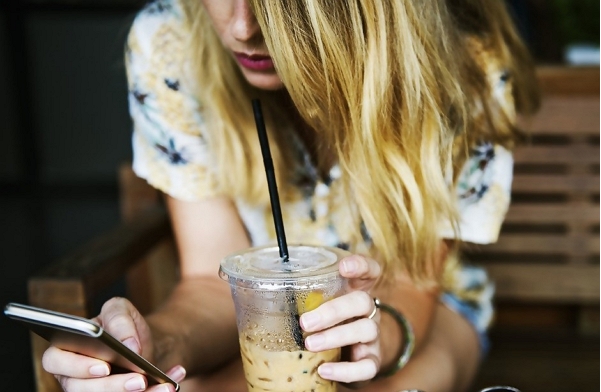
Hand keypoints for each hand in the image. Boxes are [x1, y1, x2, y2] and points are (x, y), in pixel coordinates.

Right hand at [41, 297, 185, 391]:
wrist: (143, 345)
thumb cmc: (124, 327)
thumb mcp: (121, 310)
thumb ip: (120, 319)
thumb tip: (128, 345)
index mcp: (66, 349)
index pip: (54, 361)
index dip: (76, 366)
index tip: (104, 367)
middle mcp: (73, 376)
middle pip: (80, 389)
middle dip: (112, 386)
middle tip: (139, 381)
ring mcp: (91, 391)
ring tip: (164, 386)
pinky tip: (171, 385)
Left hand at [299, 254, 381, 384]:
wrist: (350, 356)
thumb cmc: (327, 323)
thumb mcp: (317, 306)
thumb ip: (300, 298)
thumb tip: (251, 294)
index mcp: (355, 290)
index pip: (369, 270)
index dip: (360, 265)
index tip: (343, 267)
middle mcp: (368, 310)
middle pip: (362, 301)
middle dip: (333, 310)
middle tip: (305, 322)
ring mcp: (372, 336)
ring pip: (366, 330)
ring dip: (336, 337)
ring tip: (310, 344)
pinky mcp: (372, 360)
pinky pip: (367, 366)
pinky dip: (346, 370)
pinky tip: (324, 370)